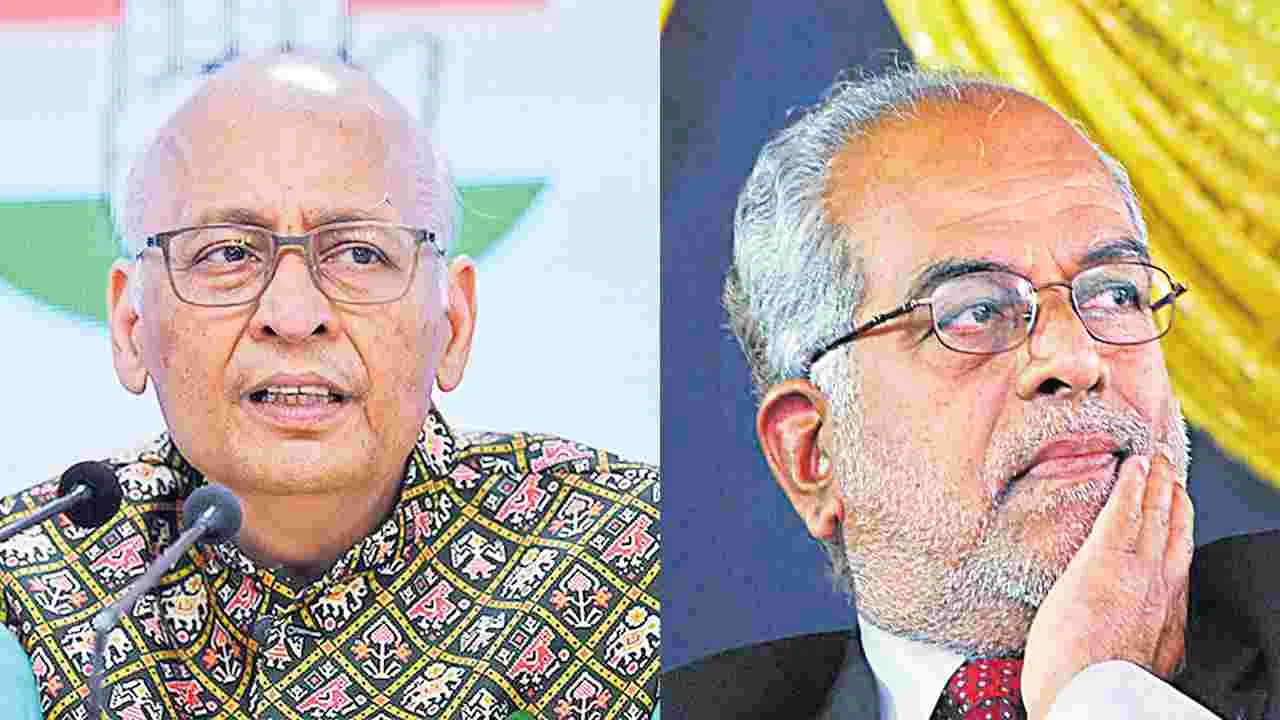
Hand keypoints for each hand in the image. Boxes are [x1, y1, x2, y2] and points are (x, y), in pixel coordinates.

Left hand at [1021, 453, 1193, 719]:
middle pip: (1173, 534)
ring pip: (1154, 517)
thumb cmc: (1089, 690)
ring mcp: (1136, 574)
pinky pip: (1123, 512)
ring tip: (1157, 459)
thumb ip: (1138, 646)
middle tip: (1173, 472)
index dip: (1180, 534)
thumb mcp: (1130, 668)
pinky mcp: (1105, 561)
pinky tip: (1132, 466)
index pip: (1177, 567)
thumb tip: (1133, 642)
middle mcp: (1159, 593)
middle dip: (1174, 499)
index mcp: (1164, 622)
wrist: (1084, 698)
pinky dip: (1131, 485)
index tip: (1180, 513)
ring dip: (1157, 483)